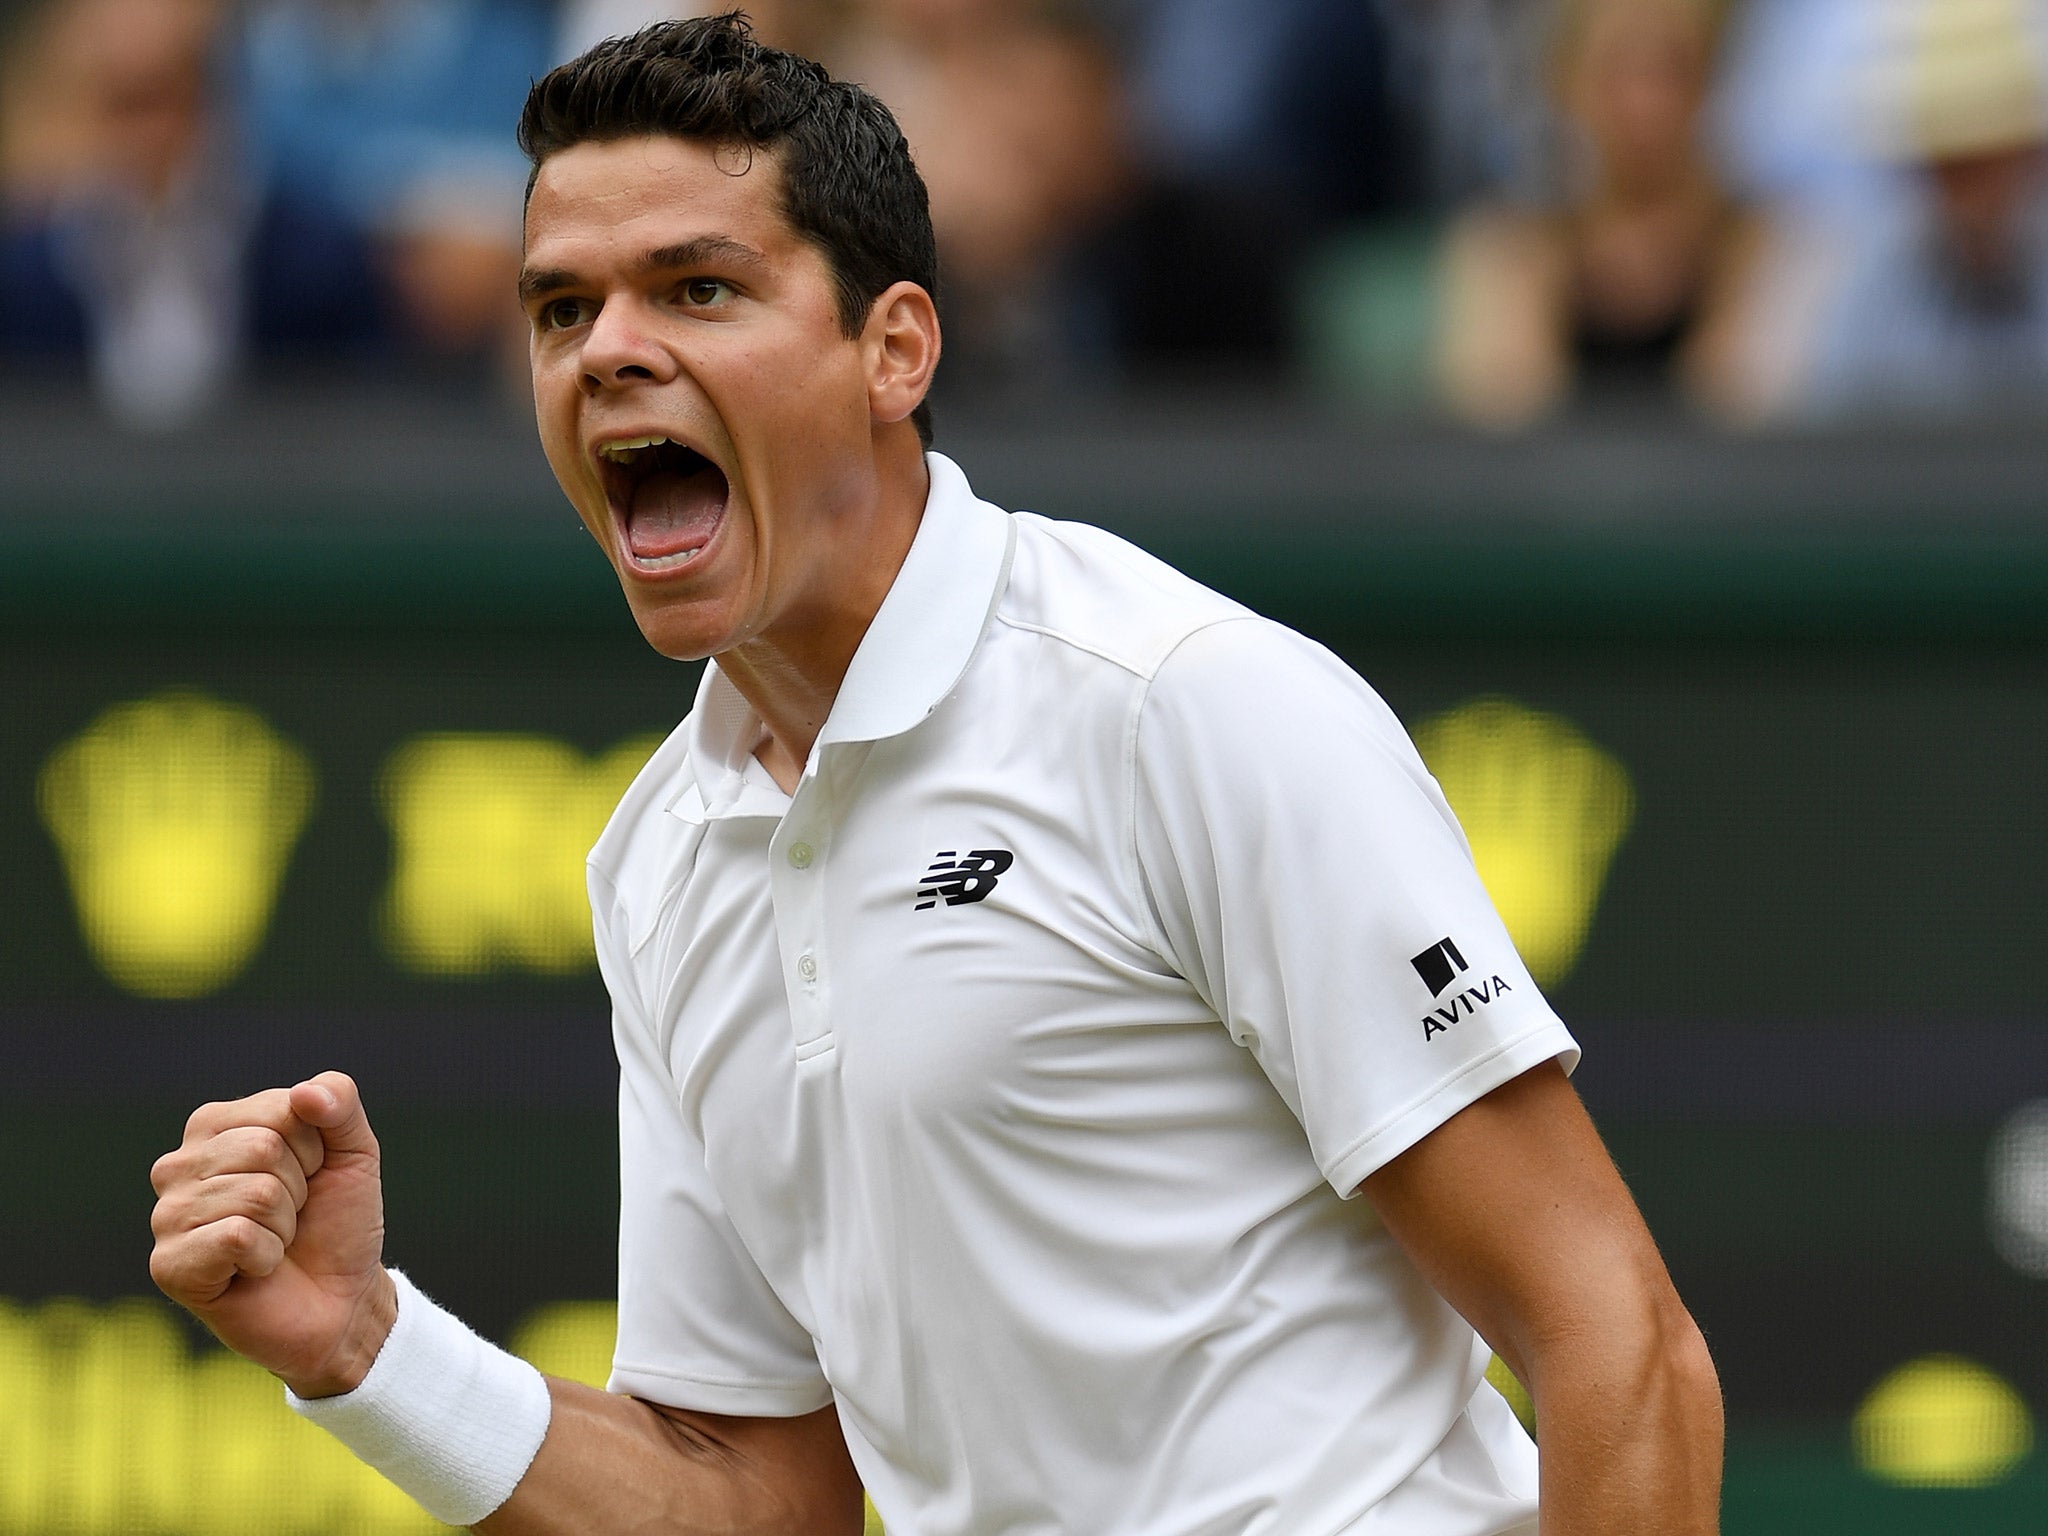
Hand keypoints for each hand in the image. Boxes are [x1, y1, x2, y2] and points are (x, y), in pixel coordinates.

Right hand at [149, 1069, 395, 1397]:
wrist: (340, 1301)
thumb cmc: (336, 1222)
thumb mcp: (354, 1152)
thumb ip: (339, 1103)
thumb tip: (305, 1092)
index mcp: (214, 1125)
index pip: (282, 1109)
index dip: (316, 1148)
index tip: (310, 1177)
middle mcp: (177, 1165)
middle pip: (264, 1148)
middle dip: (299, 1187)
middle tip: (291, 1216)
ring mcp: (167, 1215)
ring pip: (256, 1194)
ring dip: (285, 1225)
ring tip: (273, 1242)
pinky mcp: (168, 1265)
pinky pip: (236, 1236)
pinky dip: (266, 1255)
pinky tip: (255, 1269)